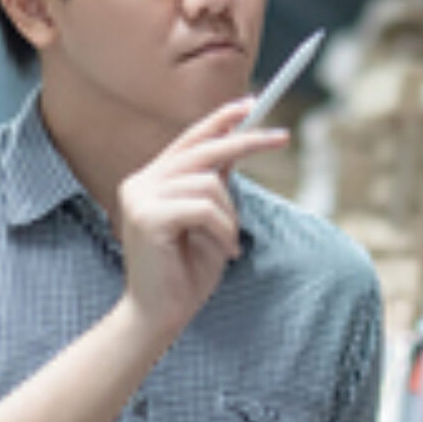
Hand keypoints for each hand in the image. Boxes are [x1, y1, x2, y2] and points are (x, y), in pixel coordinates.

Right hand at [117, 98, 288, 337]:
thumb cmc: (185, 274)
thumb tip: (235, 147)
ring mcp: (139, 198)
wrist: (159, 316)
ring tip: (227, 244)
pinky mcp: (147, 217)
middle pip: (202, 149)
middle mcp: (139, 183)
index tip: (251, 105)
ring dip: (230, 216)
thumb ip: (213, 186)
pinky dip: (223, 230)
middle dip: (246, 141)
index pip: (188, 139)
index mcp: (149, 180)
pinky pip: (204, 208)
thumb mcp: (209, 221)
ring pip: (209, 183)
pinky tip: (224, 252)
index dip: (220, 120)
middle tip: (283, 137)